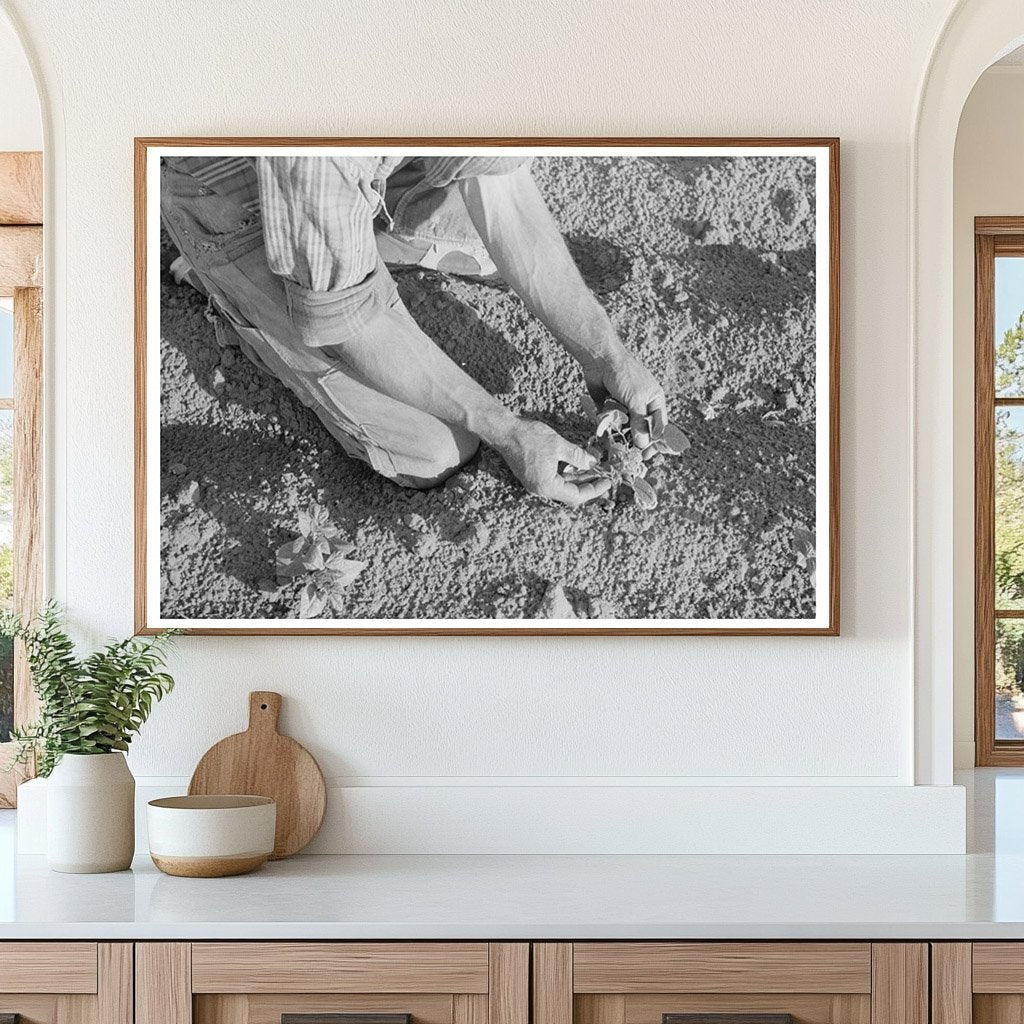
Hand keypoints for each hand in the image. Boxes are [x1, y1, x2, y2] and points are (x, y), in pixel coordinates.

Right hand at [493, 419, 610, 506]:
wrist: (503, 431)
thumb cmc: (528, 437)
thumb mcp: (558, 445)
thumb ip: (577, 456)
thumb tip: (592, 463)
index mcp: (547, 486)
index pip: (576, 496)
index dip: (594, 490)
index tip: (607, 482)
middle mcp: (540, 489)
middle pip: (570, 494)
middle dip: (588, 485)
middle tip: (605, 477)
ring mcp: (535, 483)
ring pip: (563, 487)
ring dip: (579, 480)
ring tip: (595, 470)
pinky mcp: (533, 476)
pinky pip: (554, 480)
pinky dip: (568, 475)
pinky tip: (578, 466)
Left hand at [583, 349, 666, 448]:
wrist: (600, 359)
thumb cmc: (624, 374)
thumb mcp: (636, 400)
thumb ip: (640, 423)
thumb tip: (643, 444)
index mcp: (655, 401)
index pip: (659, 427)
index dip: (655, 442)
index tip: (647, 455)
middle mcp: (642, 405)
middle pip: (642, 430)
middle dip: (636, 442)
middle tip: (631, 454)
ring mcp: (625, 407)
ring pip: (626, 428)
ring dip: (621, 435)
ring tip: (617, 443)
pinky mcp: (610, 407)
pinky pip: (612, 423)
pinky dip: (609, 428)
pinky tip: (606, 431)